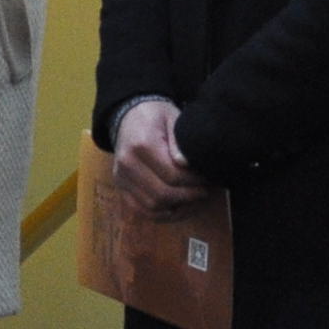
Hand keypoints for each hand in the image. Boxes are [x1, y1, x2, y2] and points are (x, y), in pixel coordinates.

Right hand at [112, 97, 211, 215]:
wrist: (129, 114)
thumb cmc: (156, 115)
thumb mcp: (173, 119)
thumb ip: (180, 143)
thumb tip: (187, 165)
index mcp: (142, 145)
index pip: (172, 175)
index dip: (194, 182)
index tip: (209, 180)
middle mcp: (127, 164)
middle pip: (161, 195)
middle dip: (188, 197)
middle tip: (205, 192)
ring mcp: (121, 178)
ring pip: (151, 207)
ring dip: (177, 209)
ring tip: (195, 201)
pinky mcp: (120, 187)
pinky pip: (140, 210)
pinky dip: (161, 214)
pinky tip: (178, 208)